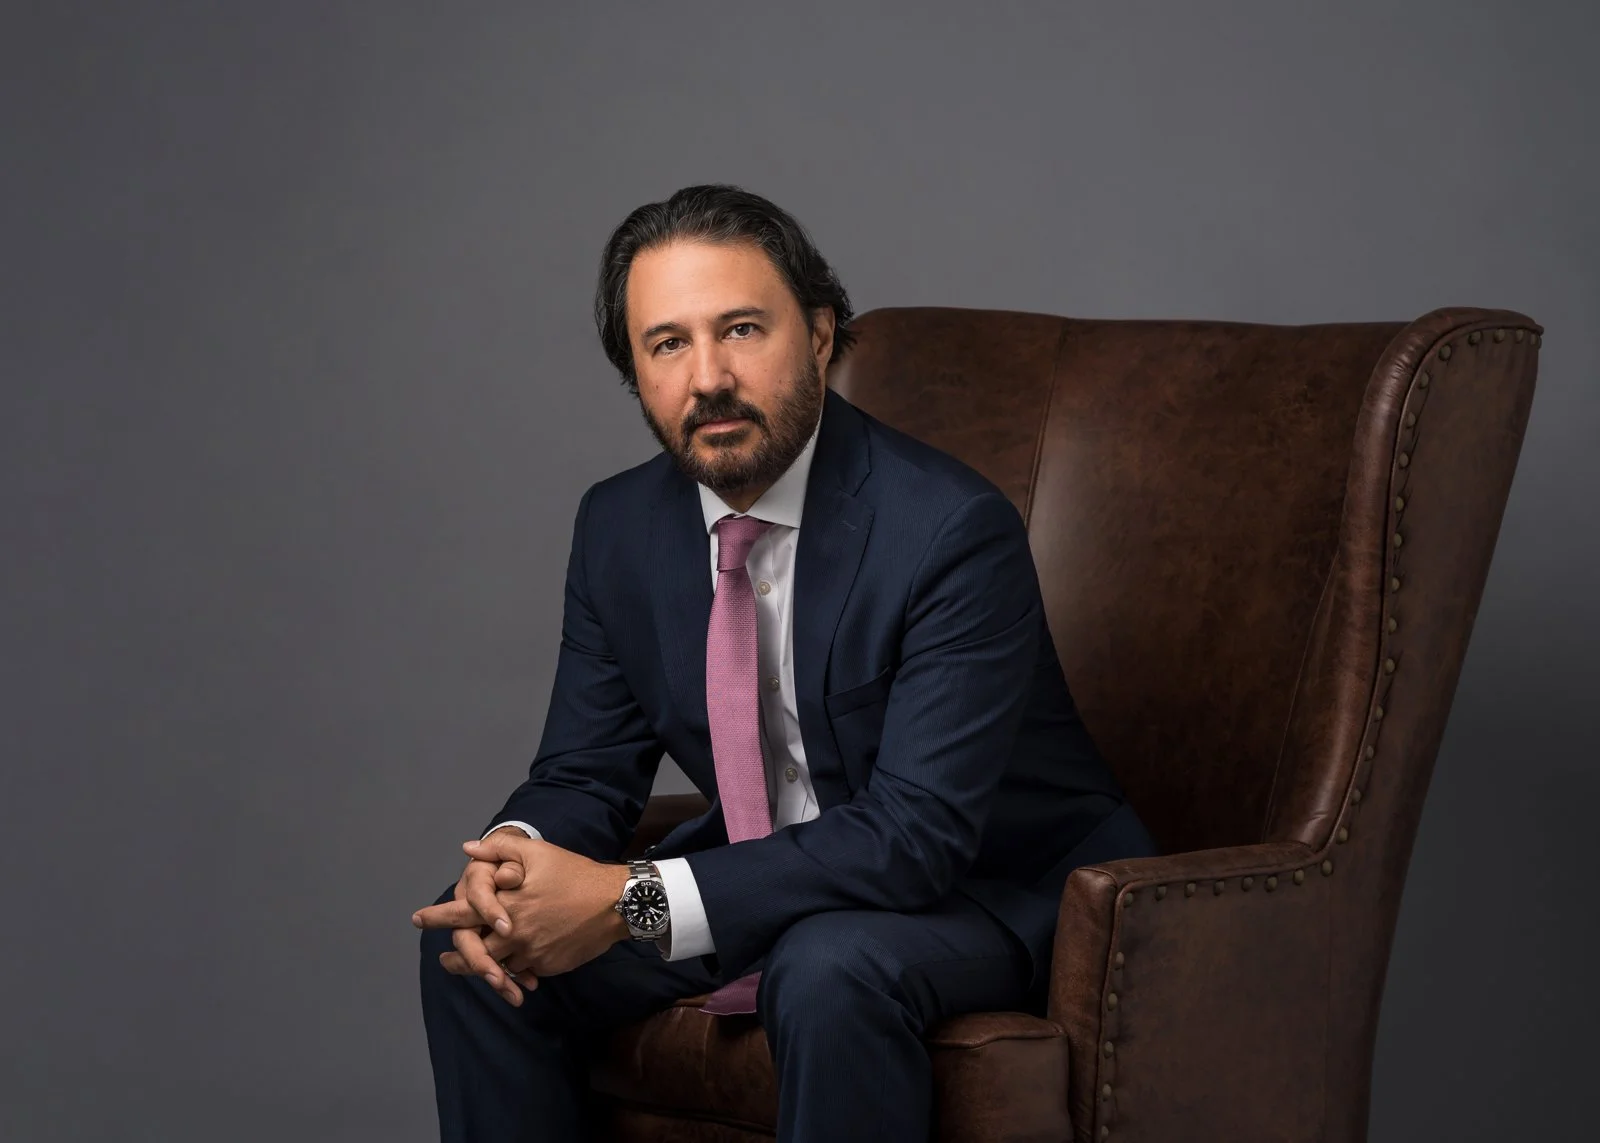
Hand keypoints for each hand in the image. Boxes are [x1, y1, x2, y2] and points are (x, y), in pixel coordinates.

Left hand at [414, 834, 631, 1002]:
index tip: (417, 919)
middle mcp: (513, 934)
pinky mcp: (548, 966)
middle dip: (455, 957)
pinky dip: (513, 972)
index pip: (460, 915)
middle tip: (444, 960)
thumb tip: (468, 849)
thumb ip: (500, 848)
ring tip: (474, 968)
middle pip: (473, 952)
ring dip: (481, 969)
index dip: (436, 917)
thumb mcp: (538, 852)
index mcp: (506, 905)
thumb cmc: (574, 874)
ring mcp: (531, 953)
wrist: (614, 903)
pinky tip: (509, 971)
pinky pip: (522, 972)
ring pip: (496, 968)